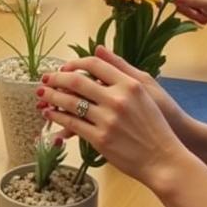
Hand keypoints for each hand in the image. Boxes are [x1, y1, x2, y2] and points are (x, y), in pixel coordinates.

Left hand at [37, 49, 184, 187]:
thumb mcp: (146, 88)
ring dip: (52, 97)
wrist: (164, 158)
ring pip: (71, 103)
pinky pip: (72, 124)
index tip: (64, 67)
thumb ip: (120, 67)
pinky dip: (58, 118)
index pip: (95, 64)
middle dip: (56, 79)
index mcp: (129, 84)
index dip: (75, 63)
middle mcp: (117, 99)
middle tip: (45, 78)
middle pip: (77, 82)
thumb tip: (99, 48)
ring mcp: (108, 120)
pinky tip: (50, 115)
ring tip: (42, 95)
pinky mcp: (101, 139)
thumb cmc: (157, 123)